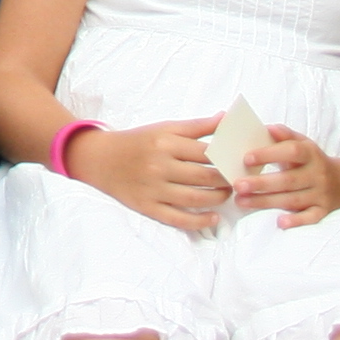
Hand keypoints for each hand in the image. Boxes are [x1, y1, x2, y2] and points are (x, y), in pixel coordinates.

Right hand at [70, 116, 229, 231]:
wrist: (100, 158)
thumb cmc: (137, 141)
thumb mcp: (164, 128)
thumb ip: (197, 126)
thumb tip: (227, 118)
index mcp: (165, 142)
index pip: (207, 153)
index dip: (228, 158)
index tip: (240, 162)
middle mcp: (160, 165)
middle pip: (205, 177)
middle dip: (227, 180)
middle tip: (237, 180)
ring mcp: (153, 188)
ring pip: (195, 199)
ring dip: (218, 199)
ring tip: (225, 195)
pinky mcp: (147, 206)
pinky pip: (178, 218)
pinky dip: (199, 221)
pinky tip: (212, 218)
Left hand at [234, 126, 339, 226]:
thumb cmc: (312, 160)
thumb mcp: (302, 143)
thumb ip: (284, 135)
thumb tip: (267, 128)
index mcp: (310, 154)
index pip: (291, 151)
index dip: (269, 154)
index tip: (246, 158)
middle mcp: (317, 174)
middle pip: (288, 180)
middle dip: (261, 184)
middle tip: (237, 185)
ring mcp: (321, 194)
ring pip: (293, 200)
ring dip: (266, 202)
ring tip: (241, 201)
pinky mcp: (323, 210)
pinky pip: (311, 217)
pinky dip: (297, 221)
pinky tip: (280, 222)